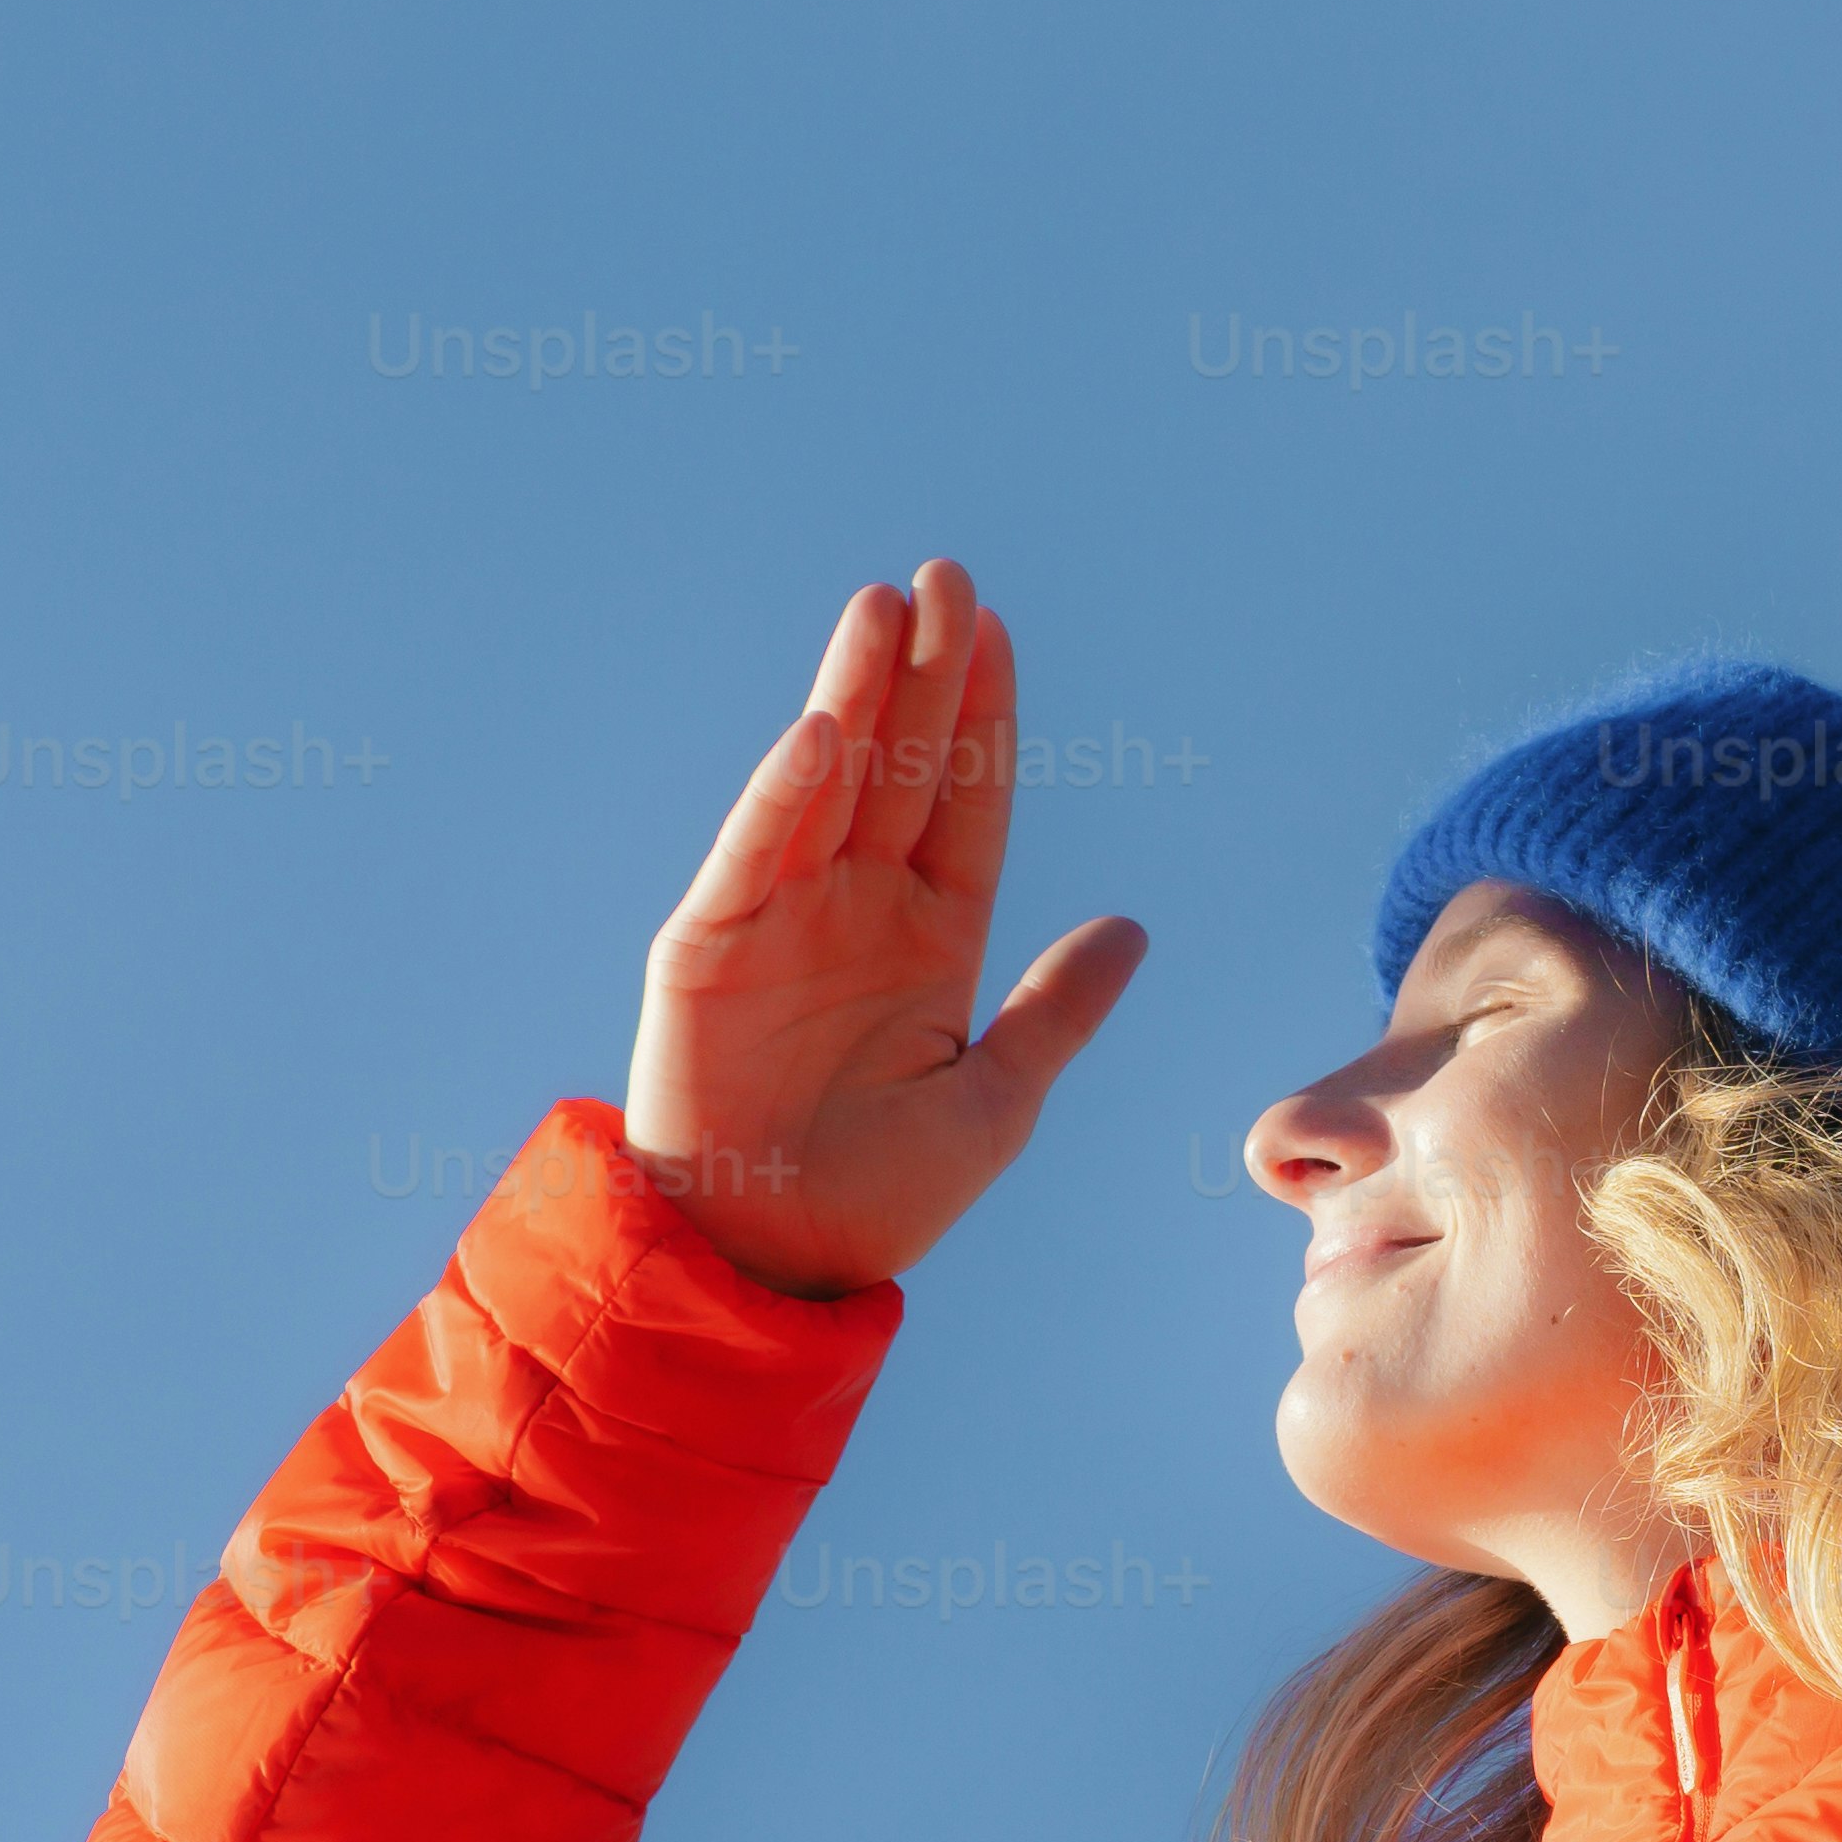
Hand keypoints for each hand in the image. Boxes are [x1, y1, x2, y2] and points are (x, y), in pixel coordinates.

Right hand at [624, 559, 1144, 1295]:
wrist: (771, 1264)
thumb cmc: (882, 1198)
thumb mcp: (994, 1103)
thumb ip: (1055, 1012)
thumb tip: (1133, 930)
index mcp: (933, 937)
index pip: (968, 803)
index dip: (982, 718)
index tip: (996, 629)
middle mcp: (857, 908)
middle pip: (899, 766)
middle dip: (921, 672)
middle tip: (945, 577)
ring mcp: (781, 917)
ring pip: (827, 784)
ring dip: (852, 696)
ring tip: (880, 607)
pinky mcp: (708, 946)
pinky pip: (754, 856)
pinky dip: (784, 794)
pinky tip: (821, 731)